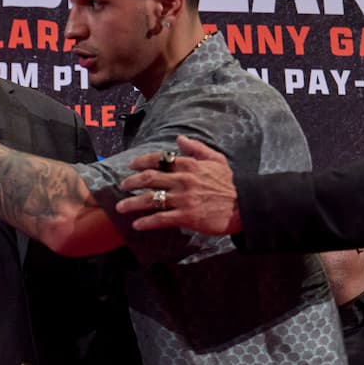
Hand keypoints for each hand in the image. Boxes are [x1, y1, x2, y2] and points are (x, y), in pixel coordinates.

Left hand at [114, 136, 241, 234]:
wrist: (243, 206)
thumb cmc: (229, 183)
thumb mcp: (216, 159)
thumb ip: (196, 148)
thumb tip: (178, 139)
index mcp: (189, 165)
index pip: (159, 159)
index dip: (141, 162)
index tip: (131, 165)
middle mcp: (183, 180)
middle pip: (149, 178)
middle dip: (131, 182)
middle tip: (122, 186)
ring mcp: (183, 199)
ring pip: (150, 199)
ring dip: (132, 203)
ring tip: (120, 208)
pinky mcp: (186, 217)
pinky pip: (161, 219)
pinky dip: (146, 222)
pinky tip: (136, 225)